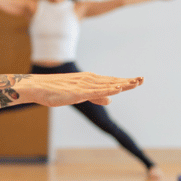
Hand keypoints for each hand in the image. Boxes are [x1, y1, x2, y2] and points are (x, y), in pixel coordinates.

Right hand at [22, 73, 142, 106]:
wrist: (38, 87)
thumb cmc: (56, 91)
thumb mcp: (79, 95)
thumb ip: (96, 97)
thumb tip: (111, 100)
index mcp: (90, 81)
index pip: (111, 81)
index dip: (125, 81)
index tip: (138, 80)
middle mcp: (88, 80)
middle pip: (112, 81)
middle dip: (127, 81)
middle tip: (142, 80)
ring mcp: (83, 86)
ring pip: (106, 85)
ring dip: (120, 84)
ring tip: (135, 83)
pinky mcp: (77, 92)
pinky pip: (94, 91)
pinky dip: (107, 90)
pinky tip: (116, 89)